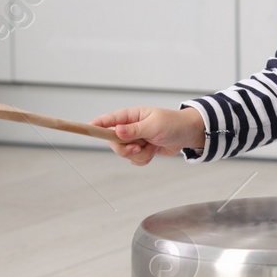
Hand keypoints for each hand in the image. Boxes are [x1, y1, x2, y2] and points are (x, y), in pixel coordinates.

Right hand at [90, 106, 205, 165]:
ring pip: (125, 153)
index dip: (98, 124)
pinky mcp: (141, 150)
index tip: (88, 128)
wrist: (188, 134)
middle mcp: (131, 127)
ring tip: (152, 147)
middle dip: (126, 149)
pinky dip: (144, 159)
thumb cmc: (173, 124)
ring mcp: (136, 139)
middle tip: (139, 147)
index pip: (110, 120)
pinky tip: (154, 151)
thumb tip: (116, 130)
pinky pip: (134, 160)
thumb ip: (134, 130)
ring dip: (139, 154)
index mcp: (132, 116)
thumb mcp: (154, 125)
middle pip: (114, 142)